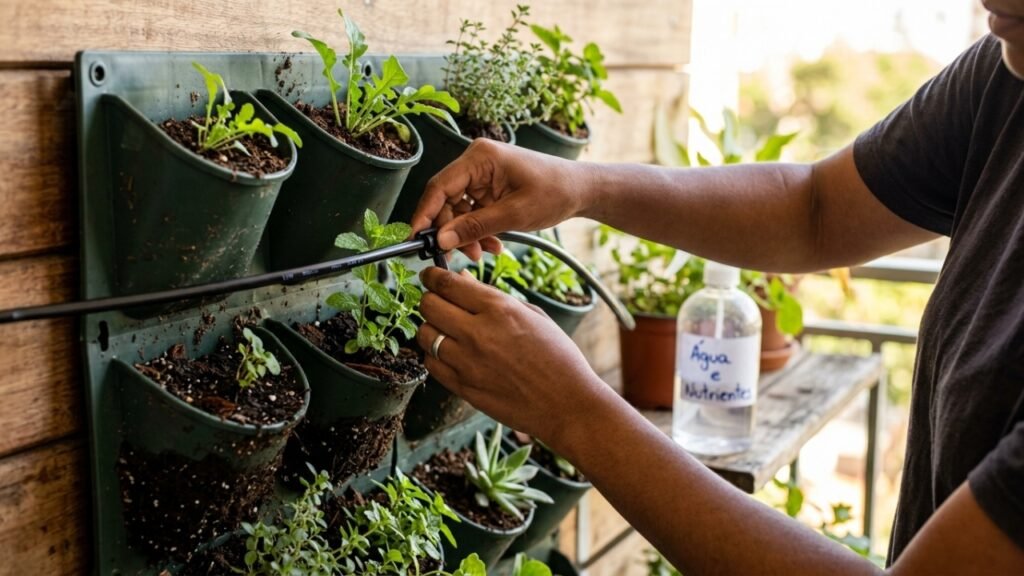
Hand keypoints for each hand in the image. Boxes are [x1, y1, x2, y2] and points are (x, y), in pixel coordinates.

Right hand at [409, 139, 588, 260]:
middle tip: (457, 254)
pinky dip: (477, 230)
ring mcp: (482, 174)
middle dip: (451, 230)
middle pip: (445, 199)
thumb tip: (441, 240)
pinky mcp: (489, 187)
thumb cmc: (555, 193)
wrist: (581, 190)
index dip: (424, 214)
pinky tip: (491, 244)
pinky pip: (472, 211)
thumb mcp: (514, 215)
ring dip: (466, 234)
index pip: (439, 186)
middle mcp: (476, 161)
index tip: (415, 239)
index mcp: (480, 157)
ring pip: (457, 208)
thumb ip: (475, 227)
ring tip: (481, 252)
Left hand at [415, 267, 604, 442]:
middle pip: (428, 306)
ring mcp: (467, 363)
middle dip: (431, 299)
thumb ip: (493, 297)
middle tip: (439, 302)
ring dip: (431, 328)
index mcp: (499, 309)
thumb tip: (463, 280)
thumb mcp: (533, 316)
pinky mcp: (463, 387)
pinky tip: (451, 354)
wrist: (567, 404)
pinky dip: (436, 356)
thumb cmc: (558, 358)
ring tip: (446, 330)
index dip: (433, 276)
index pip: (448, 284)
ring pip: (425, 335)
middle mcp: (478, 333)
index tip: (430, 276)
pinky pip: (432, 364)